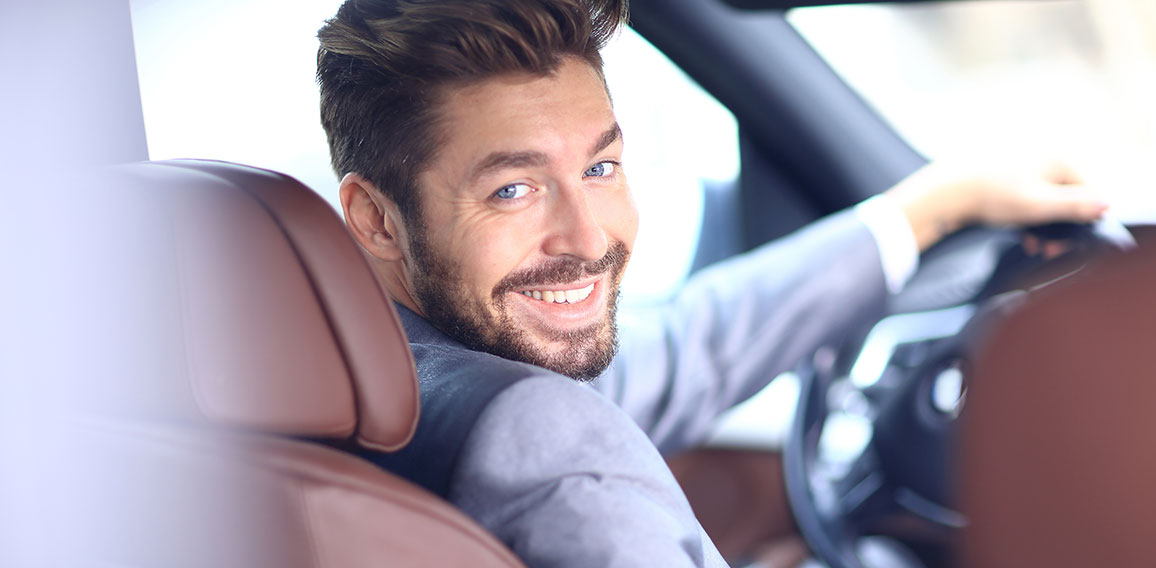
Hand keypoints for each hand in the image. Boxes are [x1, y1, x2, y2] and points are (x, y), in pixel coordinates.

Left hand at [886, 160, 1108, 251]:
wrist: (944, 192)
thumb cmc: (992, 195)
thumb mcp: (1040, 205)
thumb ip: (1076, 205)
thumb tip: (1107, 203)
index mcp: (1056, 158)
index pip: (1086, 191)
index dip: (1080, 221)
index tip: (1063, 245)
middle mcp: (1041, 155)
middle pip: (1064, 195)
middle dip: (1058, 227)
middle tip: (1046, 251)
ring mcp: (1020, 163)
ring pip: (1044, 198)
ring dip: (1041, 225)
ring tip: (1030, 245)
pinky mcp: (1002, 173)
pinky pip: (1024, 196)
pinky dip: (1024, 215)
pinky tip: (1017, 232)